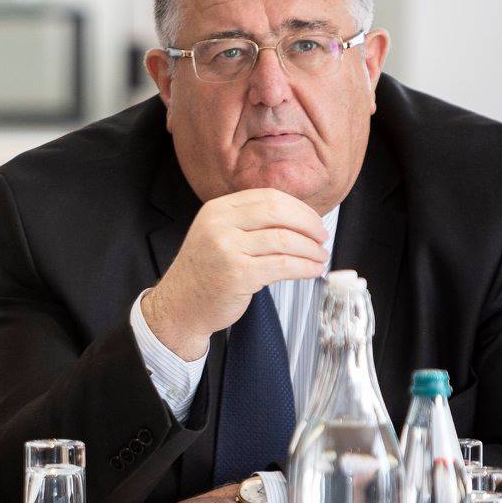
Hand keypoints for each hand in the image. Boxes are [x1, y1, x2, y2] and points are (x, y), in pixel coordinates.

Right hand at [142, 188, 329, 359]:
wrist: (179, 305)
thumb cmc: (204, 273)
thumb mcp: (217, 235)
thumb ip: (247, 222)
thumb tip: (297, 218)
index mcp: (217, 210)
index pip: (267, 197)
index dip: (298, 208)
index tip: (313, 220)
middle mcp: (219, 225)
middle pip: (278, 212)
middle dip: (308, 224)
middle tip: (321, 237)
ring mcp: (227, 249)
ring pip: (284, 240)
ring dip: (310, 249)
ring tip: (319, 257)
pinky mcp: (238, 274)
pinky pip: (283, 265)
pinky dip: (304, 267)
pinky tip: (312, 270)